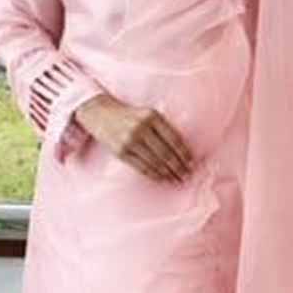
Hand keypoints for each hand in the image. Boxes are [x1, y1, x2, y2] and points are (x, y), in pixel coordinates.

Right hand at [74, 92, 194, 181]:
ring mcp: (130, 140)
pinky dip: (153, 174)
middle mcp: (141, 128)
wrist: (100, 113)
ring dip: (167, 173)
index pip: (174, 139)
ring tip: (176, 179)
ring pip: (154, 162)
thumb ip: (163, 128)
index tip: (192, 164)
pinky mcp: (121, 151)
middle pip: (165, 153)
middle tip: (186, 176)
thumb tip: (182, 151)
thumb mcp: (147, 114)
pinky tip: (162, 178)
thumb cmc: (129, 115)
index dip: (184, 154)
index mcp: (152, 116)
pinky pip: (141, 167)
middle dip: (178, 167)